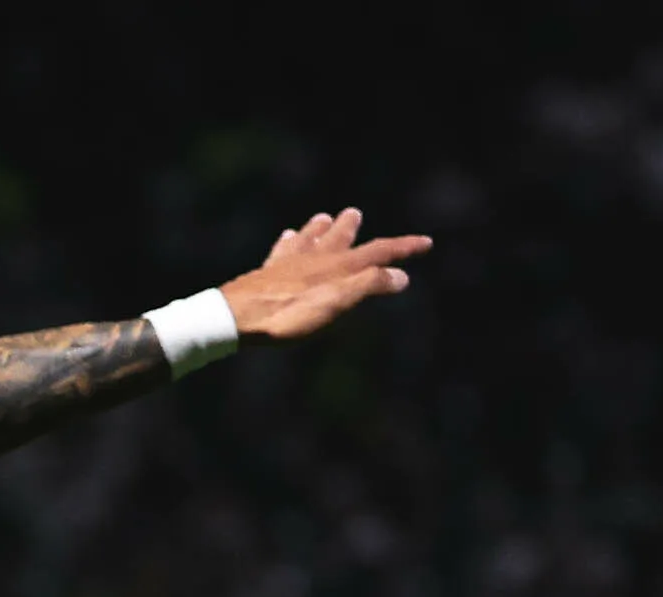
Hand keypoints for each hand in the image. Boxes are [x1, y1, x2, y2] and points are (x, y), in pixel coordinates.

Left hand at [221, 208, 430, 343]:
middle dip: (351, 229)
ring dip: (320, 228)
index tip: (426, 242)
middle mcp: (315, 258)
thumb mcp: (336, 303)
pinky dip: (288, 241)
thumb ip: (368, 286)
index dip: (403, 248)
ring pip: (309, 238)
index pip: (378, 252)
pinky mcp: (265, 272)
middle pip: (339, 239)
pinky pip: (281, 250)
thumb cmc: (288, 315)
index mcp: (337, 267)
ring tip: (324, 217)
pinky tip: (286, 237)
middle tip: (354, 213)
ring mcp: (288, 263)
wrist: (236, 318)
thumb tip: (401, 275)